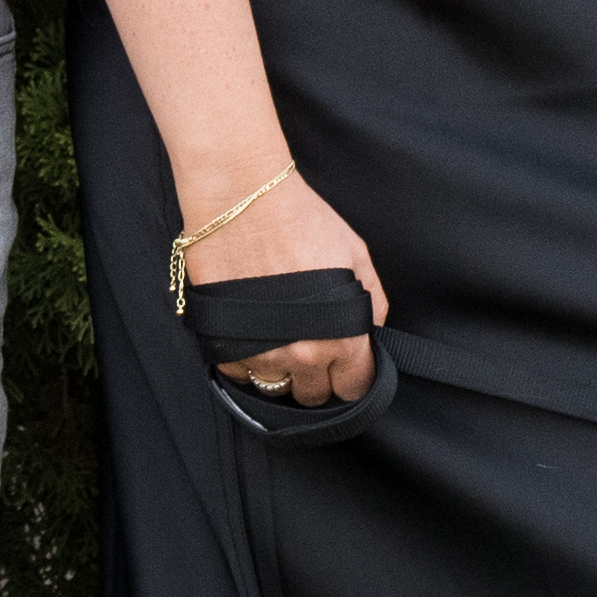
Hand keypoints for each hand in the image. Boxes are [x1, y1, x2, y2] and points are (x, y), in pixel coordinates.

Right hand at [176, 160, 387, 409]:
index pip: (354, 387)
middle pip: (314, 396)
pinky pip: (238, 374)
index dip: (351, 377)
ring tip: (280, 340)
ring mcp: (261, 352)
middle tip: (311, 348)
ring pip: (275, 389)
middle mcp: (302, 354)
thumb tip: (373, 335)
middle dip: (317, 377)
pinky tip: (252, 334)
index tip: (344, 365)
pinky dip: (245, 361)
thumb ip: (372, 303)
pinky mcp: (224, 343)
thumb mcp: (356, 257)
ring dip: (280, 372)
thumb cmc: (303, 221)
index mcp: (342, 337)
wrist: (244, 200)